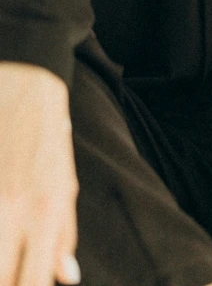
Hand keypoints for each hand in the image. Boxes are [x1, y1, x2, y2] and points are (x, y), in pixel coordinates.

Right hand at [0, 62, 80, 285]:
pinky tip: (0, 228)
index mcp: (44, 211)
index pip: (29, 283)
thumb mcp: (64, 180)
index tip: (23, 281)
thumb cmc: (47, 135)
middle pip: (3, 277)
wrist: (23, 84)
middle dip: (7, 278)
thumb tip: (67, 277)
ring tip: (8, 248)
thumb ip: (64, 232)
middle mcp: (12, 209)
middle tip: (14, 267)